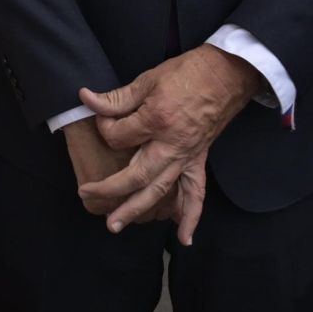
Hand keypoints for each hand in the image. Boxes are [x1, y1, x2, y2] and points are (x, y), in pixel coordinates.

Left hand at [76, 45, 263, 242]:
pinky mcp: (199, 160)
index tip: (102, 118)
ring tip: (115, 225)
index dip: (104, 127)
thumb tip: (87, 98)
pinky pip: (197, 193)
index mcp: (156, 121)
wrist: (226, 74)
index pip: (119, 136)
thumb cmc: (187, 73)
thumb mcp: (148, 79)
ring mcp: (187, 156)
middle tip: (87, 196)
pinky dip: (191, 217)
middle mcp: (171, 145)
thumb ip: (117, 97)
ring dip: (137, 210)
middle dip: (110, 189)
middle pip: (136, 175)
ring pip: (160, 191)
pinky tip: (183, 237)